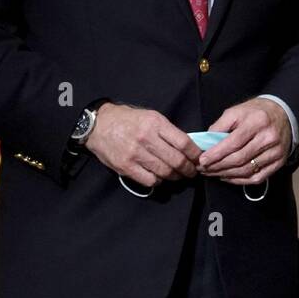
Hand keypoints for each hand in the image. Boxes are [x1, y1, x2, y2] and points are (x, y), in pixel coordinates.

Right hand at [85, 102, 200, 186]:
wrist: (98, 125)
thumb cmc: (128, 120)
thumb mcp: (151, 117)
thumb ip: (168, 131)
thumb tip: (188, 146)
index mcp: (155, 123)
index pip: (183, 143)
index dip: (195, 154)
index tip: (199, 159)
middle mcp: (146, 138)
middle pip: (176, 160)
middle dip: (189, 169)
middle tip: (192, 172)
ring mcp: (135, 154)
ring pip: (165, 172)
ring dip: (175, 176)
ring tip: (178, 175)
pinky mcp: (125, 167)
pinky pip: (149, 180)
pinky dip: (159, 181)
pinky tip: (160, 176)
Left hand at [197, 97, 291, 185]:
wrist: (284, 114)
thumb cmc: (256, 113)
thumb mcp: (236, 111)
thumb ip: (220, 126)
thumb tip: (205, 144)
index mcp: (257, 122)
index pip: (234, 142)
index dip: (216, 154)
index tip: (202, 160)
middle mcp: (269, 138)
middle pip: (239, 159)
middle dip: (217, 166)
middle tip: (203, 169)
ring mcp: (276, 152)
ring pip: (247, 170)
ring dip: (226, 174)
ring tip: (212, 173)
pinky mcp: (279, 162)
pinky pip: (257, 178)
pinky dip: (239, 180)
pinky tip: (228, 177)